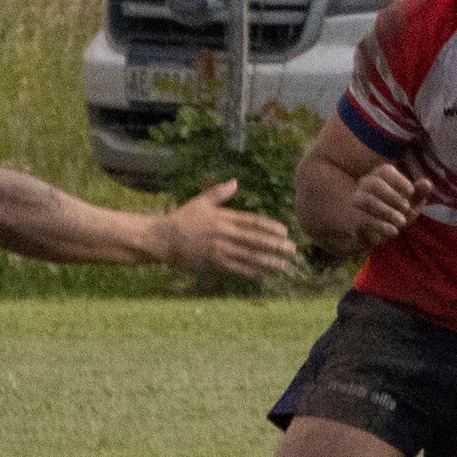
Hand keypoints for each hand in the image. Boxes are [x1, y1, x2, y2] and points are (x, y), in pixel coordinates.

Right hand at [164, 180, 298, 278]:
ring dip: (268, 261)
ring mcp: (219, 250)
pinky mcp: (213, 263)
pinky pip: (236, 268)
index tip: (285, 231)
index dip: (270, 227)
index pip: (252, 222)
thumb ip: (219, 192)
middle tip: (292, 250)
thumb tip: (235, 182)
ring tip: (283, 265)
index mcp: (224, 218)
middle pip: (255, 240)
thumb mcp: (201, 201)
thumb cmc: (183, 218)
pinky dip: (251, 271)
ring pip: (248, 256)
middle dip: (275, 246)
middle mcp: (224, 234)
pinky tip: (263, 274)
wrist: (164, 238)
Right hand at [351, 164, 431, 250]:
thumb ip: (419, 193)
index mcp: (379, 176)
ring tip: (402, 223)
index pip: (385, 171)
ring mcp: (356, 201)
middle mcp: (365, 185)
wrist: (370, 231)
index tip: (411, 192)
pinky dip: (380, 225)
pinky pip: (363, 219)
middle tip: (407, 208)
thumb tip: (427, 184)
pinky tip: (393, 232)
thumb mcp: (409, 202)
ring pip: (367, 201)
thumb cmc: (392, 210)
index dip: (398, 180)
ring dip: (387, 211)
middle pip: (374, 184)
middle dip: (393, 196)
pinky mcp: (353, 218)